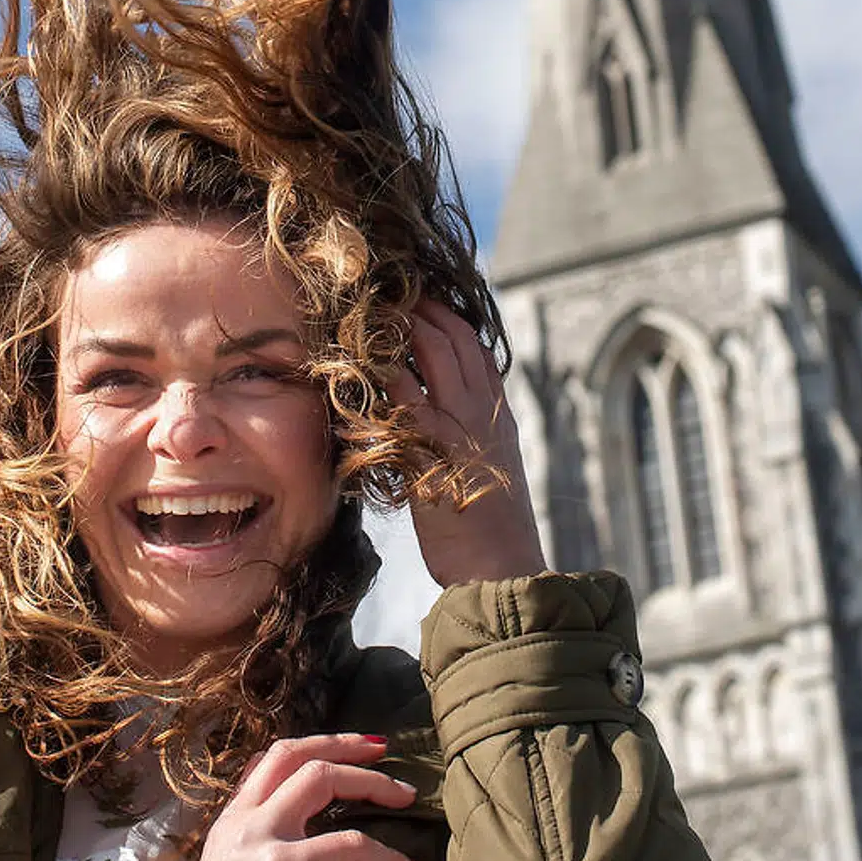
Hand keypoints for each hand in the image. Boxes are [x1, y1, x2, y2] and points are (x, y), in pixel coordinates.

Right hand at [105, 733, 420, 860]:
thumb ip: (261, 859)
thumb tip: (306, 854)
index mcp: (230, 823)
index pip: (270, 761)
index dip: (314, 747)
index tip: (352, 750)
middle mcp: (242, 820)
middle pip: (297, 755)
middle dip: (345, 745)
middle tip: (384, 749)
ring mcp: (261, 838)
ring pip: (322, 779)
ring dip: (372, 783)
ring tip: (406, 797)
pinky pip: (348, 843)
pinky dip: (385, 853)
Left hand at [387, 299, 544, 587]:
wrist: (502, 569)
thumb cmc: (491, 531)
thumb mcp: (494, 468)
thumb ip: (475, 435)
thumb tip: (448, 413)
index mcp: (499, 414)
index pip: (476, 346)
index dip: (447, 315)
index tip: (419, 298)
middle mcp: (483, 411)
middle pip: (454, 335)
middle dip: (419, 306)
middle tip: (386, 291)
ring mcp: (460, 426)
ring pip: (434, 351)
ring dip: (401, 324)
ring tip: (370, 309)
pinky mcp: (431, 449)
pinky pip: (403, 395)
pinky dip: (382, 371)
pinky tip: (359, 359)